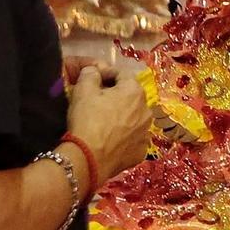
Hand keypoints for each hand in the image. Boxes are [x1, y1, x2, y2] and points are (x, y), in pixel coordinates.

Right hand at [68, 65, 152, 184]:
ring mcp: (146, 133)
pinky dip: (123, 137)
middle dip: (115, 95)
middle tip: (96, 101)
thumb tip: (94, 70)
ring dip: (122, 116)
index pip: (122, 74)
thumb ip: (90, 74)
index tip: (93, 79)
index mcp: (135, 92)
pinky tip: (109, 140)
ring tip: (103, 122)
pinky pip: (132, 139)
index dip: (106, 73)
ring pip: (133, 118)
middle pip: (130, 96)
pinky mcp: (141, 152)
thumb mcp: (83, 90)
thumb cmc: (87, 120)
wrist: (89, 159)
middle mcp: (147, 111)